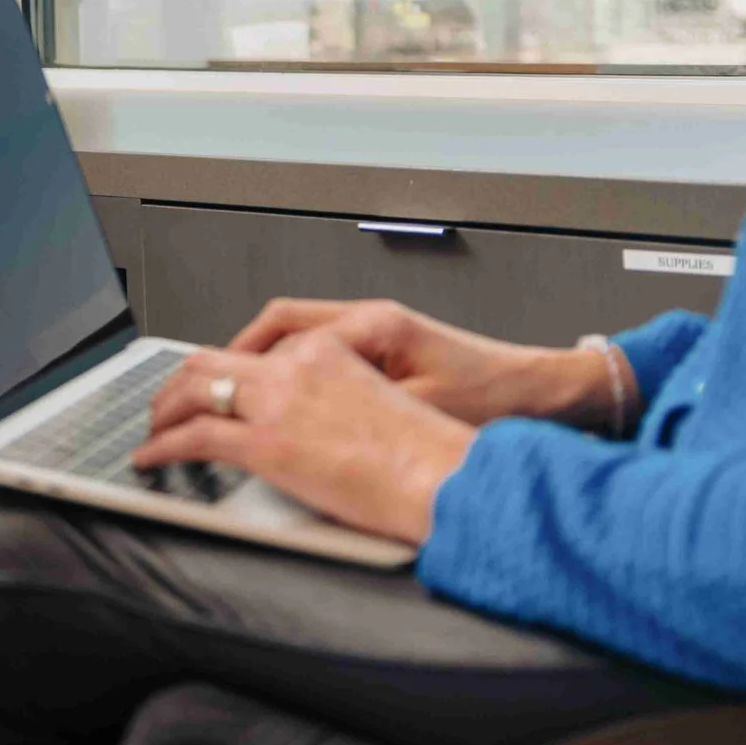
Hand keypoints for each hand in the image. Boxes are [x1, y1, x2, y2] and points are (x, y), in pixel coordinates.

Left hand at [134, 333, 475, 544]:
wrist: (449, 475)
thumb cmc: (433, 453)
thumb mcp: (383, 403)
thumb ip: (340, 399)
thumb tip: (315, 425)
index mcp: (329, 349)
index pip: (258, 348)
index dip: (227, 370)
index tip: (213, 385)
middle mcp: (297, 365)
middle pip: (214, 358)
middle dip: (181, 381)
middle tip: (167, 403)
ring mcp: (277, 402)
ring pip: (194, 388)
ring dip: (165, 407)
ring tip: (153, 427)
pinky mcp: (266, 443)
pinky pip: (194, 437)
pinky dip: (163, 444)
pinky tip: (152, 456)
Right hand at [230, 298, 619, 430]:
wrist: (546, 396)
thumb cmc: (494, 401)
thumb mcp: (418, 410)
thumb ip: (357, 407)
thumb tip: (298, 424)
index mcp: (373, 326)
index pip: (283, 331)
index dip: (242, 363)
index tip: (210, 391)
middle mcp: (370, 320)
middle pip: (280, 324)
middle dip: (236, 356)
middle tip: (199, 389)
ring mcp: (377, 333)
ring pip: (297, 336)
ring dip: (262, 362)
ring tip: (233, 395)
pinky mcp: (388, 351)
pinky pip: (321, 352)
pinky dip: (293, 372)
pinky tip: (286, 401)